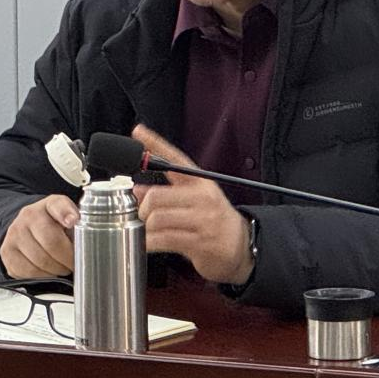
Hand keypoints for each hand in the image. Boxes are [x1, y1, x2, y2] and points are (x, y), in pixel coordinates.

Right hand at [0, 194, 77, 278]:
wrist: (27, 229)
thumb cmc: (54, 226)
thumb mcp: (69, 219)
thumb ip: (80, 226)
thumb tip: (93, 245)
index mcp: (49, 204)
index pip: (58, 205)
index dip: (66, 213)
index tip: (73, 221)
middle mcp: (29, 216)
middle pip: (51, 242)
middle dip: (67, 258)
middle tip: (73, 263)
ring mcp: (15, 233)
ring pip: (40, 260)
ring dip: (56, 269)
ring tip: (62, 266)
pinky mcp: (7, 252)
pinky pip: (28, 271)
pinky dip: (42, 276)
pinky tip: (48, 270)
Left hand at [131, 124, 253, 284]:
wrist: (241, 245)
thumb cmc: (215, 219)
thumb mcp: (196, 198)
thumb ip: (168, 191)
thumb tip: (137, 189)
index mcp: (201, 181)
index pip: (175, 158)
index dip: (155, 144)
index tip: (139, 132)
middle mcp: (203, 197)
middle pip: (157, 195)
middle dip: (142, 207)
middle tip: (140, 213)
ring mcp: (202, 220)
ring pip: (158, 218)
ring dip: (145, 227)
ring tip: (146, 230)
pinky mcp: (200, 242)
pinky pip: (164, 239)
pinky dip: (149, 243)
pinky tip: (149, 243)